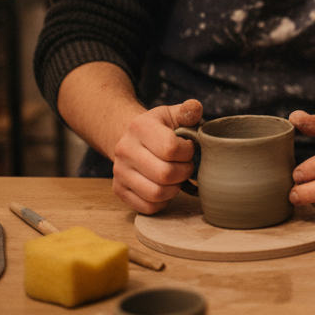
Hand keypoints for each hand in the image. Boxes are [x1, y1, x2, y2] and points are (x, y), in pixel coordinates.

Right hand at [110, 99, 202, 213]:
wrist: (132, 139)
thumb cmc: (160, 128)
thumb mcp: (172, 114)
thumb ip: (188, 111)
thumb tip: (196, 108)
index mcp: (140, 127)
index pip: (170, 149)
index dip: (187, 152)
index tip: (188, 148)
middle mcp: (125, 149)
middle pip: (164, 174)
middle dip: (184, 172)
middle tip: (186, 165)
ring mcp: (119, 171)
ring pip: (156, 193)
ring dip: (174, 189)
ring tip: (177, 177)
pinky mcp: (118, 189)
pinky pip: (147, 207)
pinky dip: (163, 202)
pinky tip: (166, 188)